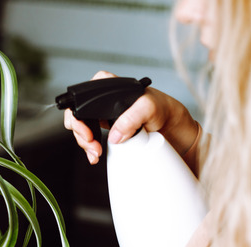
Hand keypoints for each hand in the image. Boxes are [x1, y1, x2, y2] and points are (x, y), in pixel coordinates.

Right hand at [63, 71, 198, 164]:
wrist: (172, 129)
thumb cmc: (163, 109)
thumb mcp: (149, 108)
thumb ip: (132, 117)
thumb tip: (114, 134)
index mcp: (109, 87)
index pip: (82, 95)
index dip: (78, 114)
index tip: (87, 130)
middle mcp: (103, 100)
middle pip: (78, 114)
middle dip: (80, 133)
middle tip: (91, 144)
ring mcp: (104, 115)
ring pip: (82, 129)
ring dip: (84, 144)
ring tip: (95, 154)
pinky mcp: (107, 130)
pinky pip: (91, 139)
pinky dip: (90, 149)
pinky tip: (95, 155)